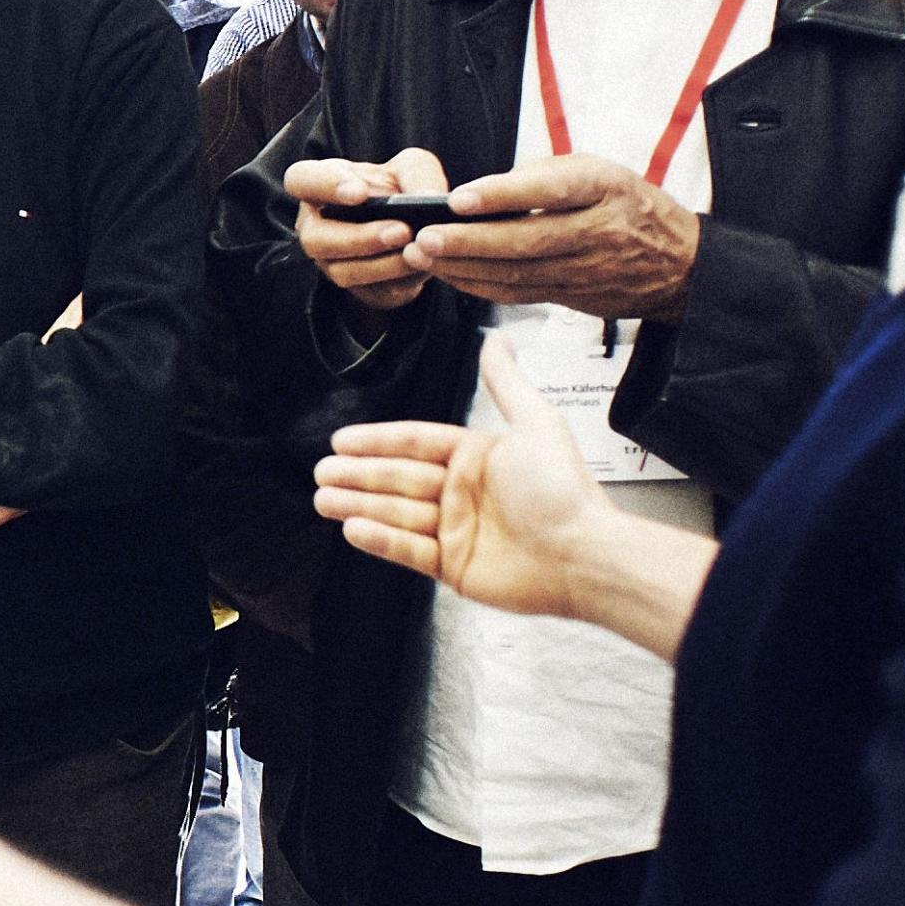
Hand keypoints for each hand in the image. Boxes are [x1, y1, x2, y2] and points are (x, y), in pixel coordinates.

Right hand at [287, 149, 451, 313]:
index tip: (360, 193)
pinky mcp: (354, 286)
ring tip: (416, 251)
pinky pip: (369, 290)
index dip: (325, 186)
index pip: (301, 180)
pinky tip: (421, 266)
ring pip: (341, 270)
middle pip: (315, 238)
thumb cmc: (400, 187)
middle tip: (402, 231)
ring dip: (382, 264)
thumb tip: (427, 198)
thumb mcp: (412, 168)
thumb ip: (418, 175)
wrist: (415, 228)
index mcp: (319, 183)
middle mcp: (315, 224)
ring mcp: (329, 260)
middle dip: (360, 237)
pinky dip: (397, 279)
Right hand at [313, 338, 612, 616]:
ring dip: (358, 504)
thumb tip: (497, 338)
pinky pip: (408, 550)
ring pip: (396, 513)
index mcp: (477, 456)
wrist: (583, 555)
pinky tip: (352, 528)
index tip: (342, 439)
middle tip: (321, 471)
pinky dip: (380, 539)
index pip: (416, 443)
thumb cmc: (563, 490)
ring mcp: (456, 530)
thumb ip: (506, 382)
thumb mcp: (535, 423)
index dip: (378, 441)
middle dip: (358, 474)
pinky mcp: (454, 567)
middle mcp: (462, 492)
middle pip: (399, 478)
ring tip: (323, 499)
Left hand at [406, 155, 700, 318]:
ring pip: (516, 274)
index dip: (503, 195)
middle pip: (526, 242)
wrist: (679, 265)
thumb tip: (485, 190)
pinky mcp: (572, 298)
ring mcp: (585, 270)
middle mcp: (597, 231)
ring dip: (463, 268)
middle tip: (424, 237)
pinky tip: (448, 274)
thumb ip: (544, 174)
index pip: (551, 190)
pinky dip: (479, 286)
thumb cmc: (628, 205)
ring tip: (422, 256)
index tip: (460, 198)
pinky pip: (518, 293)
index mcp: (604, 189)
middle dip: (469, 242)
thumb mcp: (600, 172)